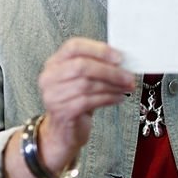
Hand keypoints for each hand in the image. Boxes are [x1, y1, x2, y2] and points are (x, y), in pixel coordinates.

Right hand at [36, 37, 134, 171]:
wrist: (64, 131)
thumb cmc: (76, 100)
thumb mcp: (83, 79)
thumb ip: (97, 66)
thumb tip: (123, 61)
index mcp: (54, 62)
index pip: (74, 46)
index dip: (99, 50)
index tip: (119, 57)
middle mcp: (49, 77)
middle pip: (82, 66)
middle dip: (110, 71)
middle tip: (128, 77)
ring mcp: (53, 95)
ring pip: (88, 85)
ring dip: (113, 86)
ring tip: (126, 88)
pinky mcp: (62, 112)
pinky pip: (89, 101)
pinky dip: (108, 98)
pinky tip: (118, 98)